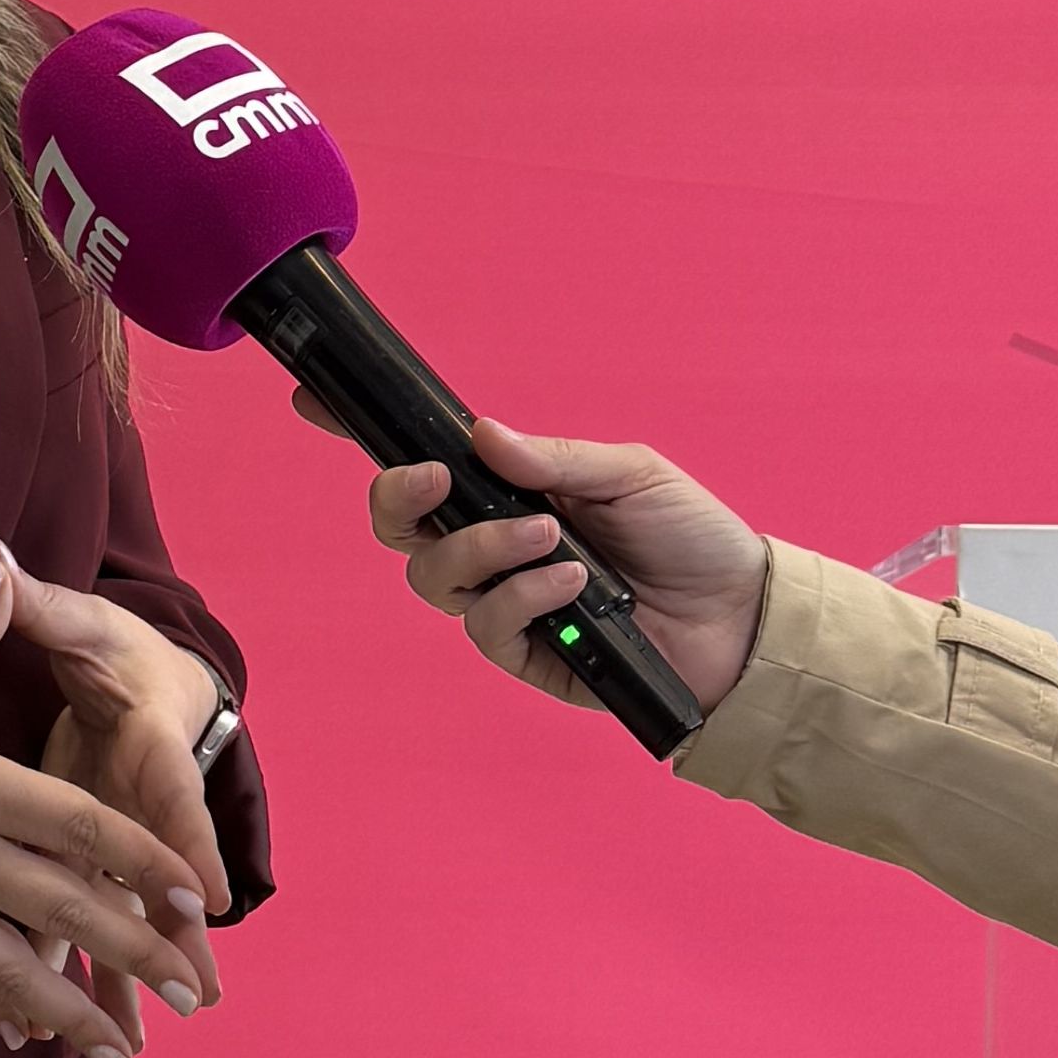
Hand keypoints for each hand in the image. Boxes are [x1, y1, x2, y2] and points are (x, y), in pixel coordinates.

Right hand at [0, 545, 219, 1057]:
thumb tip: (0, 561)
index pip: (78, 825)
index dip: (143, 860)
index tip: (195, 894)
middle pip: (64, 909)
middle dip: (135, 952)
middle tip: (193, 995)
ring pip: (15, 968)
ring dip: (75, 1009)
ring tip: (125, 1053)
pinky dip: (2, 1008)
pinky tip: (34, 1039)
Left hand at [0, 557, 233, 1044]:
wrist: (153, 688)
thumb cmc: (122, 656)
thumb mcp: (85, 627)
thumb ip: (37, 605)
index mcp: (150, 750)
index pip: (175, 799)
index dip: (191, 846)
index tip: (208, 894)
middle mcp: (140, 811)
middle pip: (158, 883)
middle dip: (173, 940)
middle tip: (197, 995)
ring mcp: (114, 849)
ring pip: (114, 921)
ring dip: (119, 981)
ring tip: (123, 1046)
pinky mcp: (84, 867)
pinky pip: (71, 930)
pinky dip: (58, 979)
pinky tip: (37, 1031)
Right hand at [294, 400, 768, 719]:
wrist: (742, 620)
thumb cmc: (691, 538)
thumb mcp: (630, 474)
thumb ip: (552, 459)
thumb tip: (479, 433)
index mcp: (512, 494)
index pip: (424, 466)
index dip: (364, 437)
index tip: (316, 402)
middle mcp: (495, 548)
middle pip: (399, 529)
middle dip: (397, 498)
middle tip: (437, 477)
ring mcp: (506, 602)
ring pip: (433, 578)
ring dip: (482, 549)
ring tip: (551, 538)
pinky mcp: (526, 655)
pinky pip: (486, 626)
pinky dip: (523, 596)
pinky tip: (572, 584)